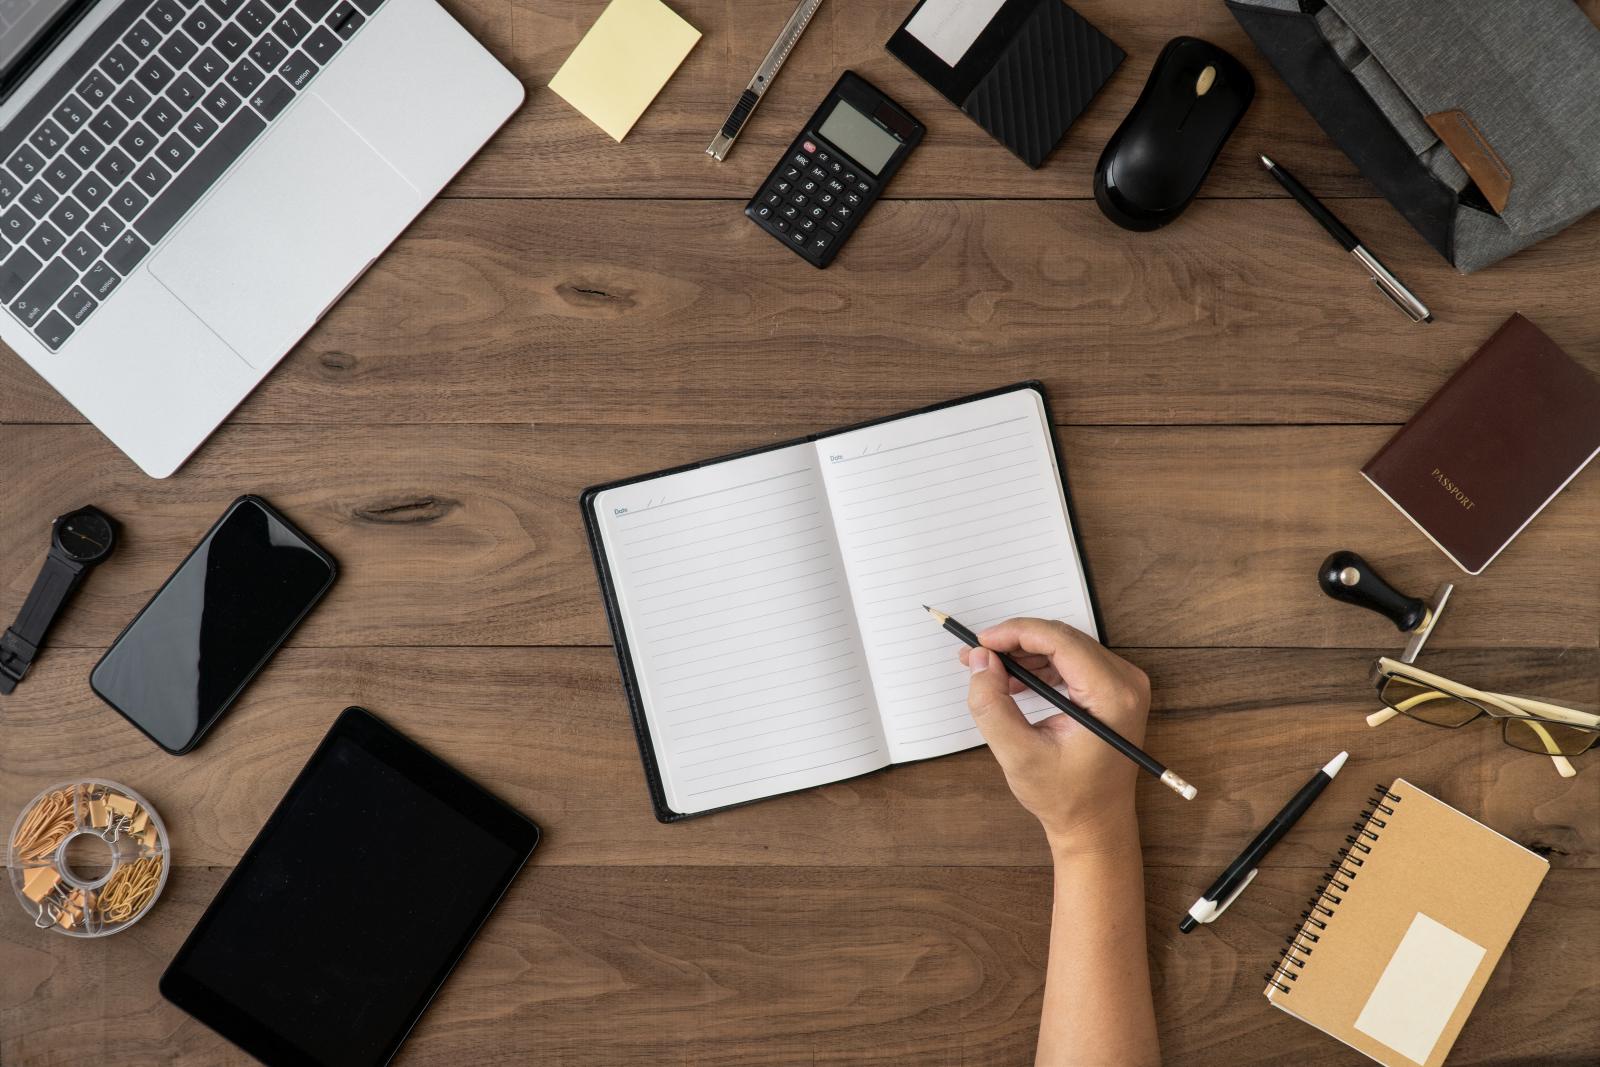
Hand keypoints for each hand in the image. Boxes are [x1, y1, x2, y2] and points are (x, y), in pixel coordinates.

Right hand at [961, 618, 1150, 855]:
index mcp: (1112, 696)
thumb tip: (980, 660)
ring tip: (990, 673)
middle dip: (1016, 643)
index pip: (1061, 641)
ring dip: (1025, 654)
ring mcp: (1123, 686)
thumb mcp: (1017, 754)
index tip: (981, 642)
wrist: (1096, 824)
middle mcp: (1126, 683)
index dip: (1016, 633)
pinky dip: (1041, 666)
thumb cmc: (1065, 797)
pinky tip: (1015, 682)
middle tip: (977, 656)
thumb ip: (991, 705)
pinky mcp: (1114, 691)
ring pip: (1065, 647)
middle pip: (1063, 639)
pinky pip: (1073, 662)